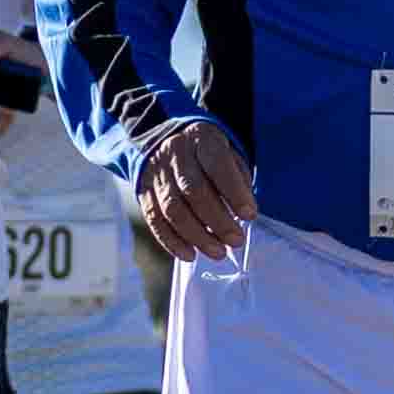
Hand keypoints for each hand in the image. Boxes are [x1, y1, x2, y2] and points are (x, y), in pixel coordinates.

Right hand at [138, 120, 257, 262]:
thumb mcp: (227, 152)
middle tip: (236, 240)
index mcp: (200, 138)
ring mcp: (156, 173)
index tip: (250, 215)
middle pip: (193, 191)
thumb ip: (237, 178)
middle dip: (218, 220)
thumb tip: (244, 213)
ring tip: (219, 252)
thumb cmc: (207, 154)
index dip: (234, 192)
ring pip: (173, 209)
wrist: (165, 140)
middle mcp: (174, 153)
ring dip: (197, 236)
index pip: (217, 165)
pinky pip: (155, 220)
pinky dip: (173, 242)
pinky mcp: (144, 192)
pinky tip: (191, 255)